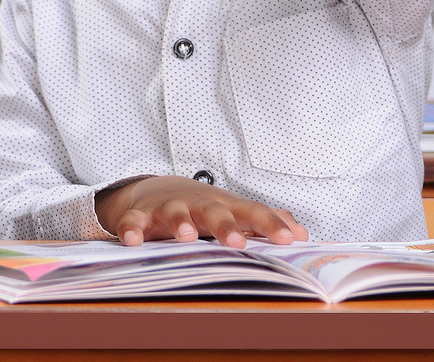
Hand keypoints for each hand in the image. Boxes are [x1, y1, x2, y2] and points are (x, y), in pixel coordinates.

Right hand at [95, 175, 308, 247]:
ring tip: (185, 237)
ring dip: (180, 223)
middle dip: (226, 227)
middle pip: (215, 212)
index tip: (289, 241)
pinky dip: (131, 229)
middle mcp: (199, 205)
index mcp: (225, 207)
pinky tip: (132, 241)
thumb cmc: (204, 207)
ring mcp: (169, 209)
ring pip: (175, 213)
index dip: (270, 226)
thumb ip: (265, 221)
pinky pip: (133, 222)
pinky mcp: (141, 216)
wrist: (157, 191)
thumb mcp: (234, 212)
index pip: (252, 214)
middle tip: (238, 243)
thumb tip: (302, 233)